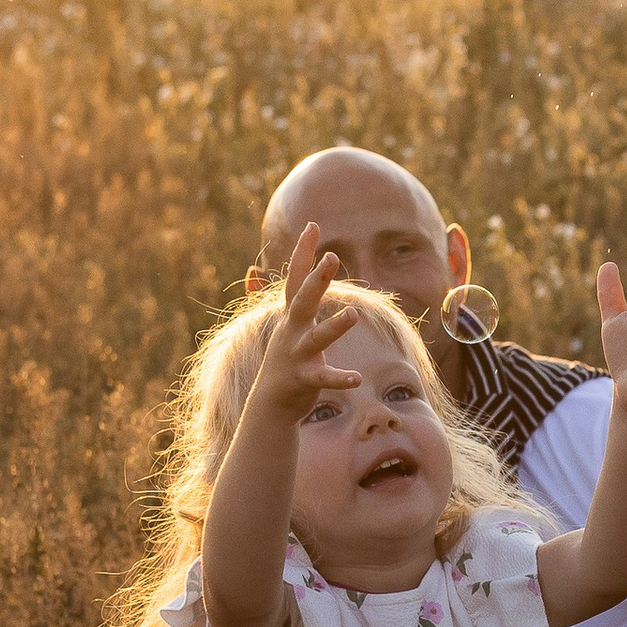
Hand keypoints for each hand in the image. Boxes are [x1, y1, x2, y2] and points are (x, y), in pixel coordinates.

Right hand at [253, 223, 364, 417]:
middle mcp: (291, 331)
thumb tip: (312, 268)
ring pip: (316, 338)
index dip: (303, 252)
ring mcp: (295, 355)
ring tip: (353, 313)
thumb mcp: (293, 324)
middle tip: (332, 256)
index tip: (313, 224)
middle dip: (316, 279)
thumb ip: (302, 298)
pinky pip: (323, 378)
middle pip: (302, 301)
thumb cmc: (289, 357)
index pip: (295, 278)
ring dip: (334, 326)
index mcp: (292, 316)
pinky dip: (339, 378)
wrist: (270, 402)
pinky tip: (357, 378)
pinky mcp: (304, 380)